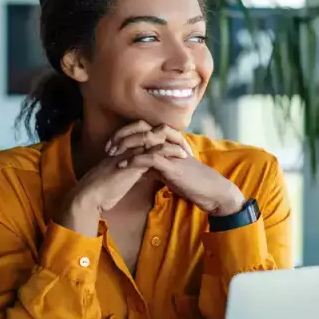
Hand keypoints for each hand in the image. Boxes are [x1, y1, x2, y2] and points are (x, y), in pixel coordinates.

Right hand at [57, 141, 186, 236]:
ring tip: (186, 148)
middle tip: (184, 143)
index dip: (160, 140)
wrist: (90, 196)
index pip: (145, 137)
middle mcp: (127, 147)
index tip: (175, 147)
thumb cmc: (102, 191)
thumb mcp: (119, 178)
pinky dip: (170, 152)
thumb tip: (142, 173)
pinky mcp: (134, 162)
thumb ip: (130, 172)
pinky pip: (155, 152)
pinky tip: (181, 155)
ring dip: (173, 142)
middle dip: (169, 136)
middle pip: (152, 133)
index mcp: (124, 149)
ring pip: (155, 139)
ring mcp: (131, 152)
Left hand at [106, 121, 245, 216]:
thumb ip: (154, 166)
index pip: (143, 128)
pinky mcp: (173, 164)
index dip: (125, 133)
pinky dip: (135, 160)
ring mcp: (171, 151)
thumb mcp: (168, 171)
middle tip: (108, 147)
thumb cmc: (191, 182)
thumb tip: (139, 169)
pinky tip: (124, 165)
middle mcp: (169, 141)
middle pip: (141, 127)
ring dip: (125, 145)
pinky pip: (151, 157)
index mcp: (167, 141)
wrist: (210, 191)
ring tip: (112, 154)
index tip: (111, 144)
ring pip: (145, 138)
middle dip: (122, 135)